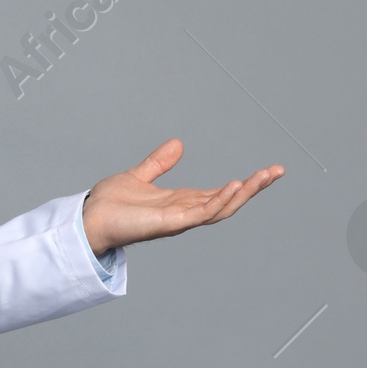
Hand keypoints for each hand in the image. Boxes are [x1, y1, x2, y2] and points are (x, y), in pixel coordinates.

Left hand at [81, 139, 282, 254]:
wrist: (88, 218)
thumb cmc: (109, 205)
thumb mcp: (139, 176)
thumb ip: (159, 163)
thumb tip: (178, 144)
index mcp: (181, 202)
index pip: (220, 193)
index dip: (244, 183)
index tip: (267, 171)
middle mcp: (184, 213)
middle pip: (228, 201)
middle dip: (254, 187)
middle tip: (278, 171)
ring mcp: (179, 220)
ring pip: (221, 208)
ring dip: (245, 193)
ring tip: (266, 176)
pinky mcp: (169, 223)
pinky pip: (202, 214)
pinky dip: (220, 200)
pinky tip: (235, 185)